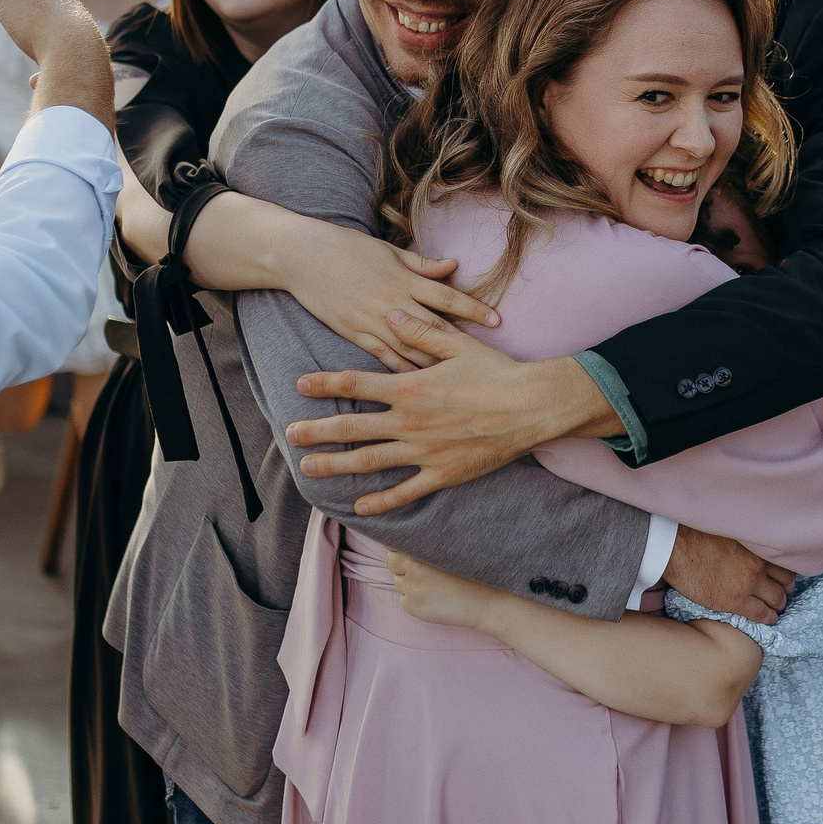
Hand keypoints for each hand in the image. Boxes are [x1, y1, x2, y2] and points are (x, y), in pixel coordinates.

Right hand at [0, 0, 112, 126]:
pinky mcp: (86, 64)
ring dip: (49, 41)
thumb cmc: (38, 22)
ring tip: (35, 48)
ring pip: (63, 35)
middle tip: (28, 17)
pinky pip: (66, 67)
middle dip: (40, 11)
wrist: (76, 59)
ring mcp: (83, 37)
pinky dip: (52, 72)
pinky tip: (36, 81)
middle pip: (54, 5)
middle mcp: (73, 9)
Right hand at [279, 221, 499, 371]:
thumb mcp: (388, 251)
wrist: (302, 256)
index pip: (447, 297)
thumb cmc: (348, 248)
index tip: (497, 321)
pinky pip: (384, 358)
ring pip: (411, 349)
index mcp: (403, 278)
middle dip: (462, 346)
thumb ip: (422, 263)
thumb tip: (454, 265)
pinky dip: (403, 372)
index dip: (473, 309)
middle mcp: (392, 302)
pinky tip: (420, 386)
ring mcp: (373, 321)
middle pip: (434, 329)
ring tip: (460, 382)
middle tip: (488, 362)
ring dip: (436, 366)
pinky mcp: (355, 334)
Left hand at [287, 312, 619, 513]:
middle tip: (289, 434)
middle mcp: (410, 421)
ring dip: (336, 465)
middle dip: (317, 430)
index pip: (355, 382)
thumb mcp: (457, 343)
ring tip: (308, 469)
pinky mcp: (443, 474)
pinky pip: (406, 491)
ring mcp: (424, 451)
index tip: (299, 384)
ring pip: (370, 461)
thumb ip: (420, 331)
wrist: (533, 406)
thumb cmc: (497, 371)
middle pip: (352, 426)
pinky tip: (359, 507)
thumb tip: (391, 316)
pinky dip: (382, 501)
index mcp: (410, 387)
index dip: (324, 383)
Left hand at [386, 549, 509, 630]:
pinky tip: (434, 598)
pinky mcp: (412, 607)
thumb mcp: (451, 548)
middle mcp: (412, 568)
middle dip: (402, 565)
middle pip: (392, 562)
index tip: (413, 550)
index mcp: (422, 549)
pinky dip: (414, 599)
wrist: (488, 601)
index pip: (394, 543)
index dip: (403, 547)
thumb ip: (427, 542)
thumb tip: (401, 539)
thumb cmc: (473, 571)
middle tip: (425, 569)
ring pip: (398, 582)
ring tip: (435, 585)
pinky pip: (404, 600)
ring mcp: (411, 589)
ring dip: (409, 582)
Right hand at [663, 524, 792, 624]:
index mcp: (757, 546)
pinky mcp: (735, 601)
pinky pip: (761, 614)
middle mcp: (758, 565)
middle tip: (781, 594)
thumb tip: (750, 550)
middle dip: (784, 590)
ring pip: (777, 599)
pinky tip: (769, 618)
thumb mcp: (730, 531)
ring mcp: (748, 583)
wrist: (676, 548)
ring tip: (775, 608)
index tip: (782, 579)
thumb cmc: (696, 534)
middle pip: (785, 582)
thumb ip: (746, 543)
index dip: (784, 574)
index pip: (784, 563)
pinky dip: (769, 617)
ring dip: (778, 605)